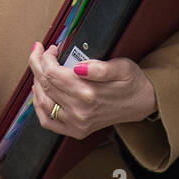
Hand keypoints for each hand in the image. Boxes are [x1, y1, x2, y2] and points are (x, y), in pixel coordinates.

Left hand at [28, 42, 157, 139]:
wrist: (141, 103)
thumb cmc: (131, 82)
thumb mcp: (121, 67)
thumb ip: (99, 67)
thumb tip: (78, 67)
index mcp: (89, 93)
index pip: (53, 73)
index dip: (46, 57)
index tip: (51, 48)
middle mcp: (79, 111)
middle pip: (45, 84)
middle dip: (38, 64)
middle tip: (39, 52)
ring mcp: (76, 123)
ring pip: (43, 101)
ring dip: (36, 82)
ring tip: (39, 68)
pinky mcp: (76, 131)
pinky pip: (47, 121)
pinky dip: (38, 107)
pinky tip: (39, 93)